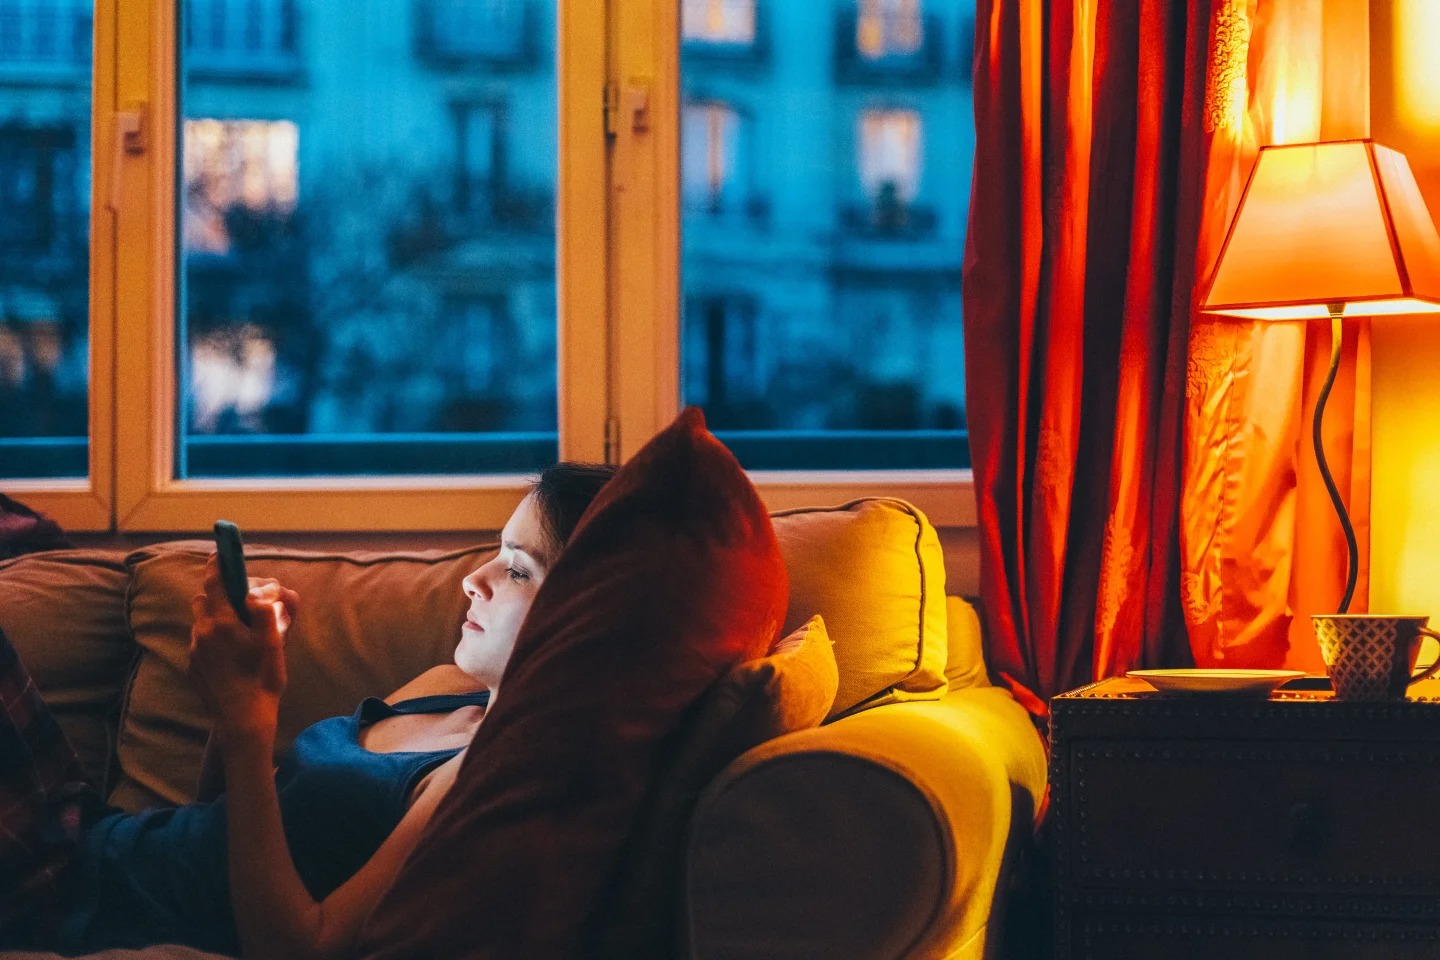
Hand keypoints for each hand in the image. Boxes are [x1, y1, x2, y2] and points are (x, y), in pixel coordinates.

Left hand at [189, 556, 299, 744]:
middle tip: (242, 598)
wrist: (242, 720)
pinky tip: (232, 652)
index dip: (219, 565)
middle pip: (204, 598)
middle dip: (219, 592)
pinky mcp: (192, 666)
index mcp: (222, 623)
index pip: (215, 583)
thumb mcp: (273, 643)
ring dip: (216, 615)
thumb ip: (265, 612)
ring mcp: (195, 651)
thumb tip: (257, 592)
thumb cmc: (262, 680)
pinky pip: (201, 641)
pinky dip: (213, 636)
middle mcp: (202, 633)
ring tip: (239, 628)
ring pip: (201, 620)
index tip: (222, 553)